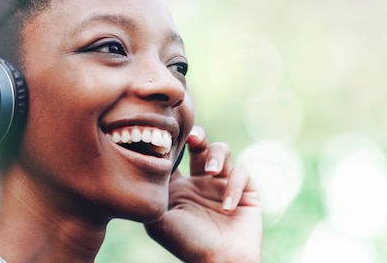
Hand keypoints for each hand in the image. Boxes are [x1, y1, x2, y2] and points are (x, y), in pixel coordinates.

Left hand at [144, 125, 261, 262]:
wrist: (221, 262)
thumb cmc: (187, 244)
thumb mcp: (159, 222)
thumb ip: (150, 196)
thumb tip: (141, 166)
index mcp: (179, 187)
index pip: (175, 155)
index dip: (172, 143)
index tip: (168, 138)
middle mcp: (200, 182)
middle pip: (199, 144)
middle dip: (197, 136)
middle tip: (192, 138)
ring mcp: (223, 184)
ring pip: (222, 150)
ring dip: (217, 155)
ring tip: (210, 172)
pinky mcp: (245, 191)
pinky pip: (241, 173)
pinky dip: (234, 186)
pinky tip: (226, 206)